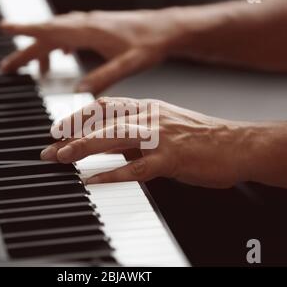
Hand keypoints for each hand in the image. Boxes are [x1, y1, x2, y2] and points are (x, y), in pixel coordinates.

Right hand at [0, 10, 183, 93]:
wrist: (167, 29)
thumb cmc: (150, 44)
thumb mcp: (128, 64)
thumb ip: (104, 77)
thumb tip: (81, 92)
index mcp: (89, 32)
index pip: (50, 31)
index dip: (25, 31)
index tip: (3, 28)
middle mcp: (86, 25)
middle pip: (47, 35)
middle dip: (25, 50)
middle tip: (7, 66)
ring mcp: (91, 24)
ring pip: (58, 35)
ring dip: (43, 49)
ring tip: (35, 70)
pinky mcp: (98, 27)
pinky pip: (71, 34)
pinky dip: (61, 45)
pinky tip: (64, 54)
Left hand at [40, 97, 250, 187]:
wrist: (238, 144)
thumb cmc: (201, 137)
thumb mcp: (165, 124)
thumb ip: (137, 130)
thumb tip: (109, 141)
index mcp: (148, 107)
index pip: (103, 106)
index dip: (76, 116)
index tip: (57, 128)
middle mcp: (150, 116)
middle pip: (102, 120)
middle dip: (71, 133)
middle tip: (49, 148)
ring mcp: (161, 136)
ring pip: (114, 138)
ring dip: (84, 147)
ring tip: (62, 158)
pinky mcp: (172, 158)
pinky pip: (136, 167)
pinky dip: (112, 174)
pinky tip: (93, 180)